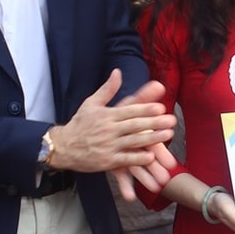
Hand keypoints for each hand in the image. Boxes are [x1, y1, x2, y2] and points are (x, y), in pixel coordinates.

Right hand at [52, 72, 174, 176]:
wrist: (62, 147)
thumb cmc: (80, 124)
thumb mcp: (91, 104)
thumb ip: (107, 89)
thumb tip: (118, 72)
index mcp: (106, 115)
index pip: (129, 111)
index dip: (145, 109)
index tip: (160, 107)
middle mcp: (108, 129)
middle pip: (134, 125)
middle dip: (154, 123)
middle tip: (172, 120)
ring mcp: (108, 146)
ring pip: (133, 141)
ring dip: (152, 138)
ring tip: (168, 135)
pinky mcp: (107, 161)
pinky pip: (125, 159)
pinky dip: (138, 158)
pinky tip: (151, 156)